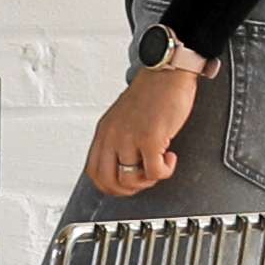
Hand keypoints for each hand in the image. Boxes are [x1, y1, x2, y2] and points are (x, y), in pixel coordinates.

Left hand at [82, 53, 203, 200]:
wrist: (167, 74)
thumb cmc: (152, 93)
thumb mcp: (123, 118)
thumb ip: (119, 140)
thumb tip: (124, 165)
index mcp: (104, 132)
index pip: (94, 172)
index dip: (110, 186)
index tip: (127, 183)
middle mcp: (112, 136)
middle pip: (107, 181)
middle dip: (127, 190)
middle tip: (144, 180)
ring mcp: (129, 138)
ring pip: (129, 180)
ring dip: (148, 181)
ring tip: (159, 166)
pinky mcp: (149, 138)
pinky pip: (154, 172)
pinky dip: (165, 172)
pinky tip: (170, 158)